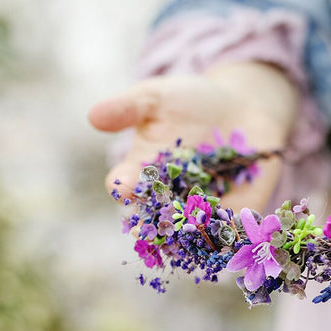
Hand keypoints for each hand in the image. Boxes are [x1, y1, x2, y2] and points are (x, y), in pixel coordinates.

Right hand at [87, 62, 297, 213]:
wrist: (237, 106)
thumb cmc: (187, 101)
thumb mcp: (156, 97)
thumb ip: (128, 108)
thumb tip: (93, 116)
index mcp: (140, 172)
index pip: (123, 185)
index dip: (123, 187)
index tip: (124, 185)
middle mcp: (166, 198)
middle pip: (156, 217)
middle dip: (158, 221)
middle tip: (162, 221)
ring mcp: (200, 209)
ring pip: (193, 230)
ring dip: (195, 234)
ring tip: (199, 231)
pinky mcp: (235, 212)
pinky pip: (231, 228)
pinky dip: (231, 231)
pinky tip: (235, 231)